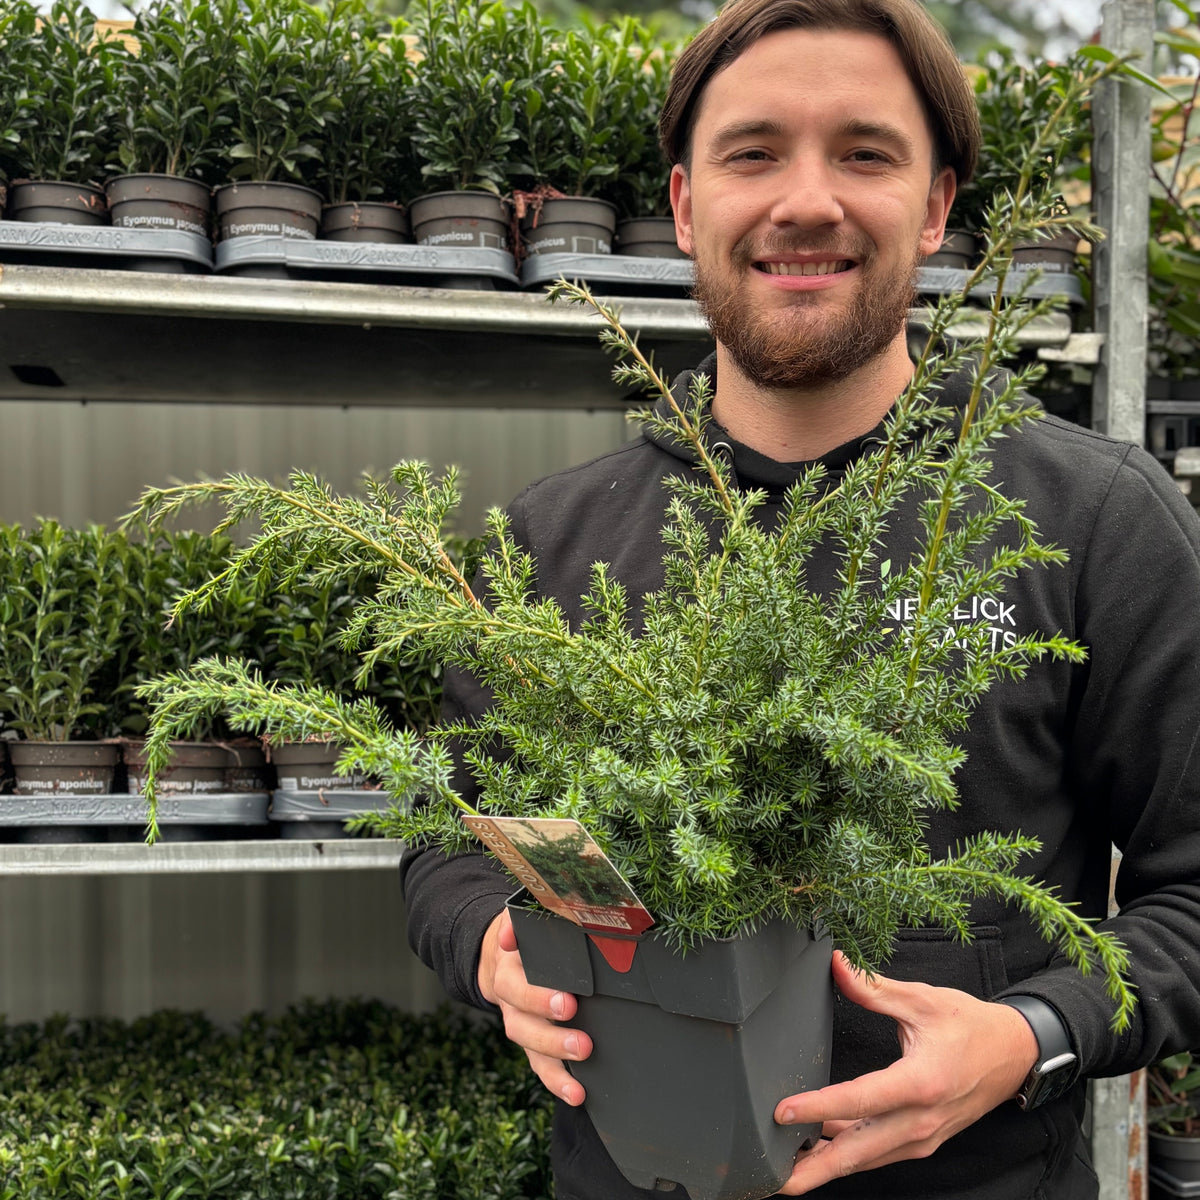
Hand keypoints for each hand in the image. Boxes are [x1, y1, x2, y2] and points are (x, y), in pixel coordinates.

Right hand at [478, 909, 592, 1105]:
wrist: (502, 956)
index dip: (537, 997)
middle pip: (522, 1024)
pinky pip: (540, 1067)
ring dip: (556, 1062)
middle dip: (552, 1035)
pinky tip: (577, 1094)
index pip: (516, 985)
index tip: (568, 1001)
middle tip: (583, 1040)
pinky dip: (557, 1082)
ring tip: (582, 1068)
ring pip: (530, 1049)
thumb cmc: (526, 936)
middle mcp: (510, 1002)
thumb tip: (509, 934)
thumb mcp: (521, 920)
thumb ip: (518, 920)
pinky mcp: (531, 1043)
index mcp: (508, 969)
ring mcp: (520, 1024)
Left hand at [773, 950, 1038, 1194]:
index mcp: (920, 1083)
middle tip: (774, 1178)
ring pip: (866, 1159)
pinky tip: (820, 1147)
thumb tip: (837, 965)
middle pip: (857, 1152)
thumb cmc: (972, 1026)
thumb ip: (874, 988)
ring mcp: (923, 1136)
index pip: (858, 1101)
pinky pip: (879, 1153)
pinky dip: (848, 1155)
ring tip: (787, 1168)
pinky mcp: (923, 1140)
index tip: (782, 1113)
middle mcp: (921, 1120)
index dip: (816, 1109)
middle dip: (814, 1169)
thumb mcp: (923, 1000)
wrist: (1015, 1054)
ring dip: (827, 1166)